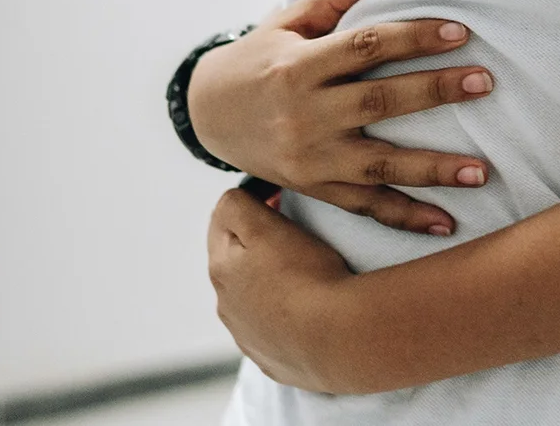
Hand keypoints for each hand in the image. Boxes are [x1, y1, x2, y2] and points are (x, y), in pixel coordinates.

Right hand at [188, 0, 494, 235]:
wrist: (206, 115)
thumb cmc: (256, 60)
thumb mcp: (285, 24)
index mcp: (299, 66)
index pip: (365, 47)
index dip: (413, 38)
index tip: (459, 33)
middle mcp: (305, 114)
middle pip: (380, 102)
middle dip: (435, 92)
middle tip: (483, 83)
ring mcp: (310, 157)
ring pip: (379, 164)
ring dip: (433, 169)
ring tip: (481, 170)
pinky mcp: (313, 187)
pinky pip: (365, 205)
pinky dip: (405, 217)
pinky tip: (446, 222)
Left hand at [209, 187, 357, 391]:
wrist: (338, 337)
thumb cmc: (306, 277)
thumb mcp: (263, 226)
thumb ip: (237, 206)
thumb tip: (232, 202)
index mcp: (221, 270)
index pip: (223, 221)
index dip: (251, 204)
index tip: (280, 200)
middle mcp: (228, 306)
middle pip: (238, 263)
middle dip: (259, 247)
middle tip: (296, 237)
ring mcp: (251, 337)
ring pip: (256, 299)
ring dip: (273, 285)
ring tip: (307, 277)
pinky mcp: (276, 360)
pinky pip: (278, 331)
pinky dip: (289, 319)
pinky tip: (311, 312)